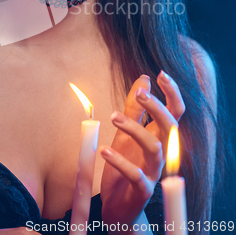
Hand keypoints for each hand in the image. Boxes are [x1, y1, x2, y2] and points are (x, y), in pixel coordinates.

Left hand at [100, 71, 184, 226]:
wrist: (119, 206)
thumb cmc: (125, 165)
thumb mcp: (125, 132)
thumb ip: (134, 108)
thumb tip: (144, 78)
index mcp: (159, 136)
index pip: (175, 112)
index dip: (172, 93)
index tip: (160, 74)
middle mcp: (161, 152)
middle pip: (170, 126)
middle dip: (157, 107)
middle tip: (139, 93)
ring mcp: (153, 171)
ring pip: (155, 147)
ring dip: (134, 129)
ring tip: (113, 116)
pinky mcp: (141, 190)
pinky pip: (136, 175)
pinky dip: (120, 161)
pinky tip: (104, 151)